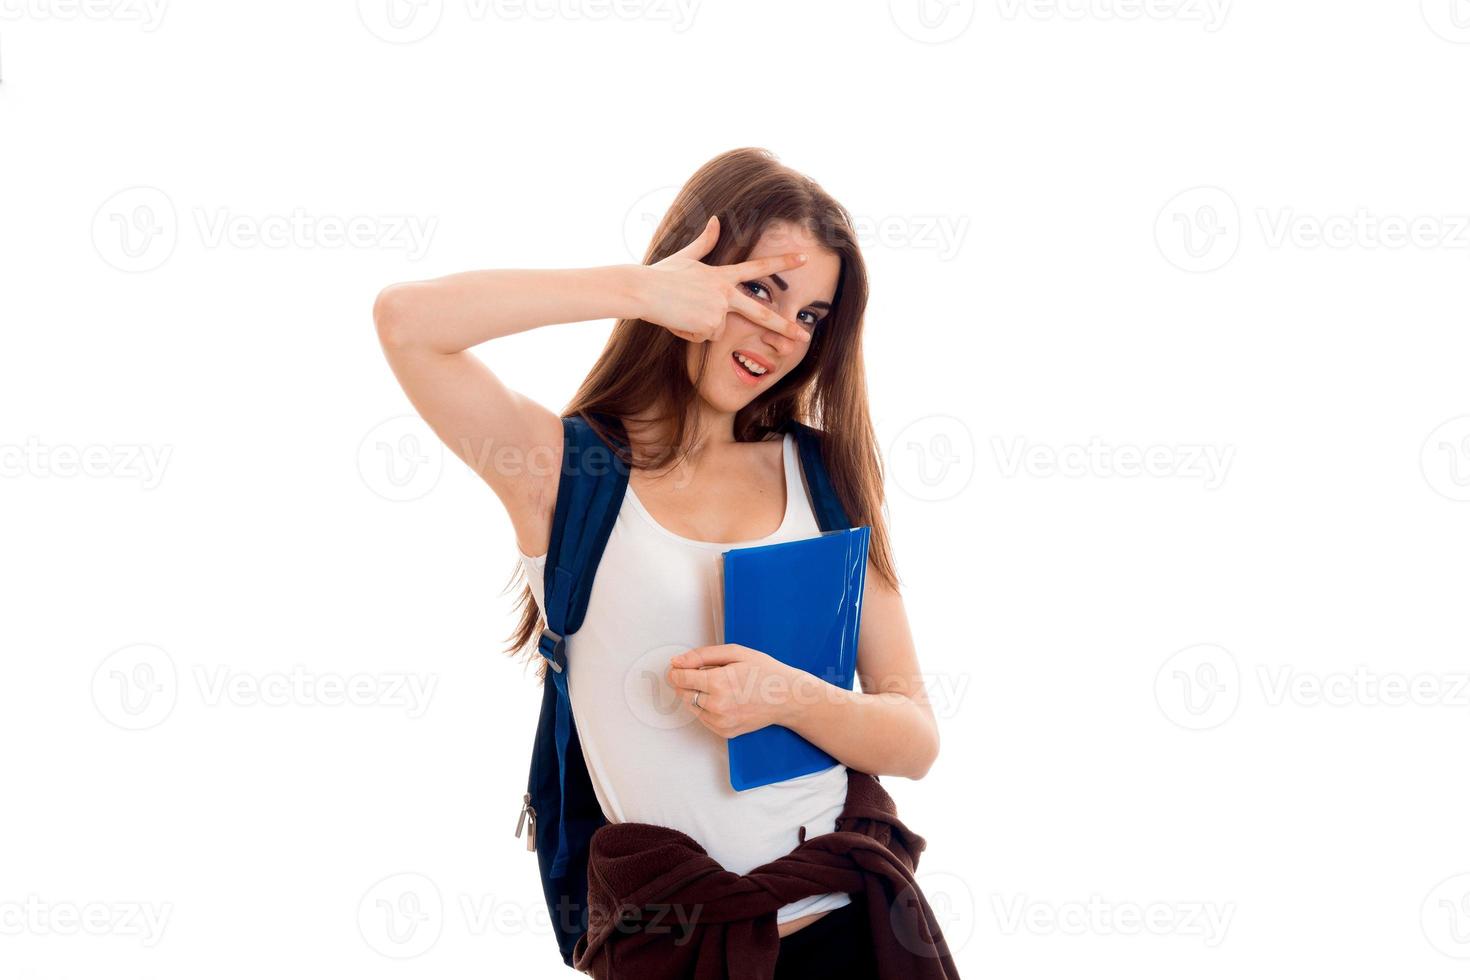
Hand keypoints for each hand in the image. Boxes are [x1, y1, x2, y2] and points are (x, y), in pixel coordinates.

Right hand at [636, 215, 813, 344]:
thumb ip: (705, 242)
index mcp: (722, 275)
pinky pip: (704, 338)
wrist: (643, 291)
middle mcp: (725, 293)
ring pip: (717, 330)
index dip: (782, 262)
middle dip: (784, 326)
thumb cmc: (661, 274)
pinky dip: (690, 334)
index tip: (804, 259)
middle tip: (804, 335)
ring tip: (682, 312)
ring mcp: (719, 309)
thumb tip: (716, 219)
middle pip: (760, 313)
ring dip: (700, 326)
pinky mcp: (709, 325)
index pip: (758, 268)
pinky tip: (678, 320)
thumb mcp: (685, 256)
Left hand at [666, 644, 798, 738]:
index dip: (677, 669)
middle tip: (705, 673)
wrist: (787, 698)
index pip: (680, 678)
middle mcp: (718, 706)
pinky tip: (724, 698)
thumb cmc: (764, 672)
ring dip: (697, 695)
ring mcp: (721, 721)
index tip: (680, 665)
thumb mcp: (735, 653)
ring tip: (719, 686)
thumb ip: (702, 656)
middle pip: (682, 693)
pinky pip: (703, 718)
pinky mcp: (724, 731)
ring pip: (691, 706)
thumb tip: (677, 661)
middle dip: (686, 681)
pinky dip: (707, 707)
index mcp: (719, 683)